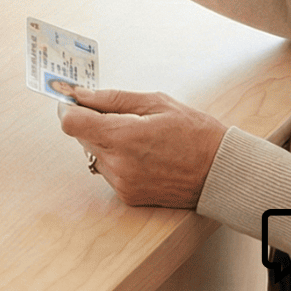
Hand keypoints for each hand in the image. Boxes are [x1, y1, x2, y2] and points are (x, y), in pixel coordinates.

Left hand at [59, 87, 226, 208]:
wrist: (221, 172)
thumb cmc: (195, 133)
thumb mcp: (156, 103)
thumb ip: (112, 99)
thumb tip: (81, 94)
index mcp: (123, 137)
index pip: (71, 123)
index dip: (70, 108)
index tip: (77, 101)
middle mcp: (118, 164)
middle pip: (81, 137)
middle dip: (92, 123)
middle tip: (120, 115)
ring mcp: (122, 183)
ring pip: (94, 155)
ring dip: (105, 142)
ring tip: (139, 137)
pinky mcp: (128, 196)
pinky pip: (108, 171)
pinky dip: (118, 160)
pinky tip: (143, 155)